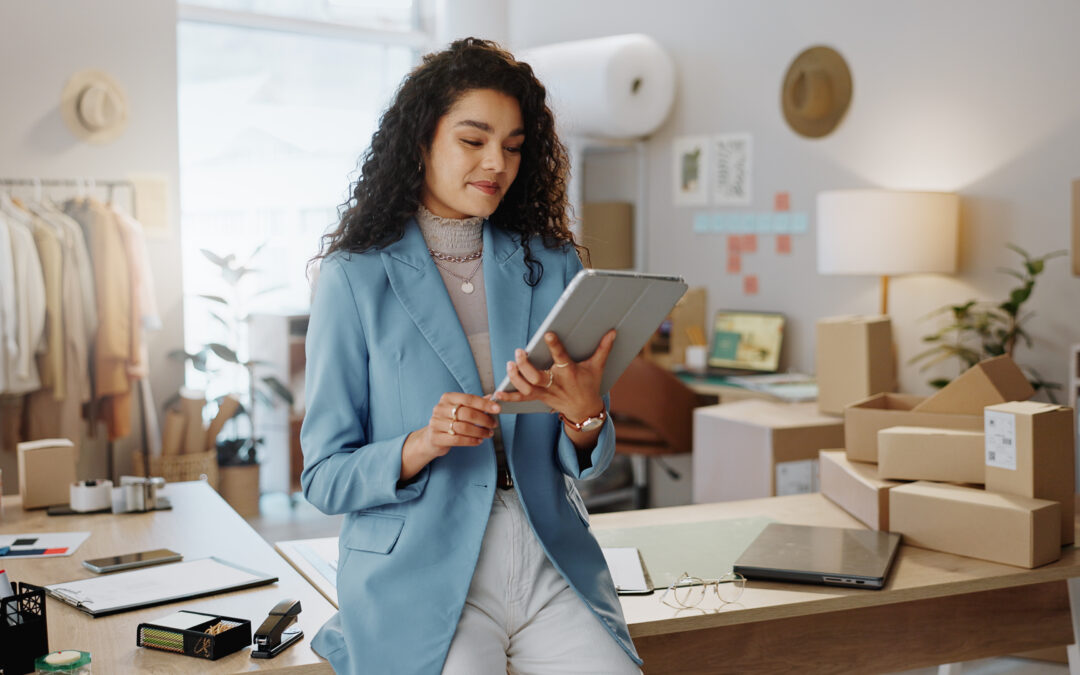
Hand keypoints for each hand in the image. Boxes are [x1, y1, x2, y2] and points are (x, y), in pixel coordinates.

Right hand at [401, 393, 499, 479]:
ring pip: (463, 427)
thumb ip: (475, 404)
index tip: (497, 408)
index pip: (469, 398)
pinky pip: (458, 439)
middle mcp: (440, 409)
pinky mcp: (436, 437)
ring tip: (488, 434)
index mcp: (447, 398)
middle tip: (493, 424)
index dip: (484, 404)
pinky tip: (479, 441)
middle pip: (467, 413)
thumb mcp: (460, 409)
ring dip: (480, 431)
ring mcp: (436, 423)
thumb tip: (491, 397)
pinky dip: (471, 441)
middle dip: (484, 419)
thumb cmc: (449, 421)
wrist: (431, 438)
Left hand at [493, 329, 615, 420]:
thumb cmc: (589, 385)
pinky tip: (497, 393)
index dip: (555, 346)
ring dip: (515, 377)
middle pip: (537, 377)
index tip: (548, 334)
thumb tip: (613, 331)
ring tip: (509, 364)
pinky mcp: (539, 398)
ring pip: (527, 388)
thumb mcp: (597, 367)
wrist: (584, 410)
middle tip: (519, 352)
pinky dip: (509, 397)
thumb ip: (603, 348)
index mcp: (569, 372)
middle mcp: (555, 383)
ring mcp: (545, 392)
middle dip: (525, 366)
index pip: (561, 357)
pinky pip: (522, 398)